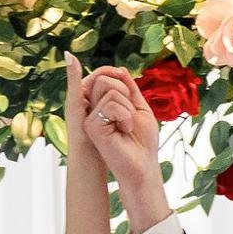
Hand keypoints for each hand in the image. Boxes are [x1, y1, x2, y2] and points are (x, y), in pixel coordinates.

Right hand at [80, 65, 172, 232]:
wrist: (143, 165)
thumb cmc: (142, 140)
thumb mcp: (138, 107)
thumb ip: (128, 87)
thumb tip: (118, 68)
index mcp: (101, 104)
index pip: (101, 76)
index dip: (113, 73)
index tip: (127, 87)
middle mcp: (92, 109)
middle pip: (103, 77)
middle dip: (125, 91)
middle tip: (129, 114)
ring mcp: (89, 117)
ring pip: (108, 88)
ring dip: (127, 106)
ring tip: (127, 124)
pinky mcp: (91, 125)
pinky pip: (111, 103)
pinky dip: (126, 115)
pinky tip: (124, 130)